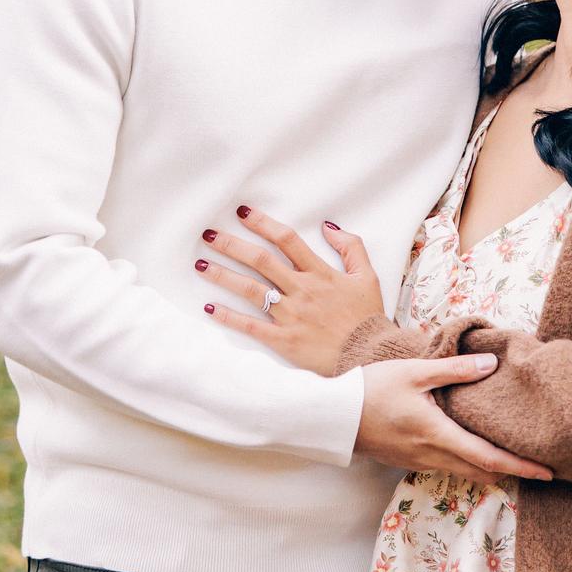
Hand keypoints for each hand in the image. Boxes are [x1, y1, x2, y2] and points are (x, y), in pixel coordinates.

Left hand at [195, 205, 385, 376]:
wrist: (371, 358)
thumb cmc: (367, 319)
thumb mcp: (368, 277)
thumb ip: (351, 247)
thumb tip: (329, 226)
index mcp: (320, 273)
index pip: (286, 240)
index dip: (263, 223)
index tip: (243, 213)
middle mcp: (302, 290)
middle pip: (260, 260)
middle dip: (232, 245)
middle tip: (209, 234)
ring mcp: (291, 315)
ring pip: (250, 290)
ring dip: (223, 276)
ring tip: (200, 265)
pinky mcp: (284, 340)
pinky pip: (251, 327)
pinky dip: (229, 317)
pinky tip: (210, 308)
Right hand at [357, 356, 553, 483]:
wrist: (333, 416)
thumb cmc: (372, 390)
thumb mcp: (414, 372)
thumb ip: (454, 369)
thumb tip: (491, 364)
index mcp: (438, 435)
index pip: (488, 458)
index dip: (520, 466)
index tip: (547, 472)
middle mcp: (432, 455)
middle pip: (482, 472)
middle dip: (512, 472)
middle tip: (539, 466)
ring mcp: (419, 462)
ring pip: (464, 472)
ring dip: (490, 468)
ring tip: (513, 456)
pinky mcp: (409, 460)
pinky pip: (448, 467)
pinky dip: (468, 463)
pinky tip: (473, 448)